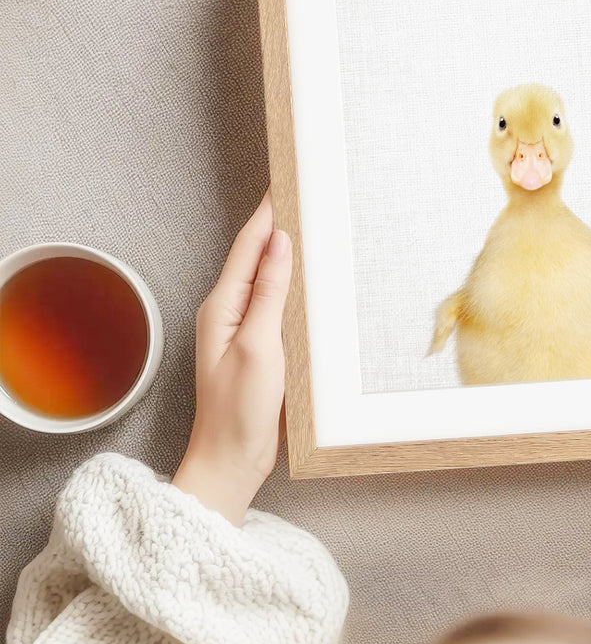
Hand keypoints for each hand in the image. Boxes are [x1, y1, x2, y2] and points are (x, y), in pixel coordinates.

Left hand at [172, 192, 292, 523]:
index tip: (287, 181)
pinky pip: (277, 303)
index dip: (268, 211)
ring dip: (287, 251)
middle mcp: (229, 311)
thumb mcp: (259, 346)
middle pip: (257, 256)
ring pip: (268, 278)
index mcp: (222, 306)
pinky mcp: (260, 346)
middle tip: (307, 194)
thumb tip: (279, 242)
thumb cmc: (239, 410)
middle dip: (279, 223)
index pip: (249, 245)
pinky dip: (294, 283)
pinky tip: (312, 278)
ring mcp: (244, 329)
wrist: (232, 461)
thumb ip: (269, 292)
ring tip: (313, 224)